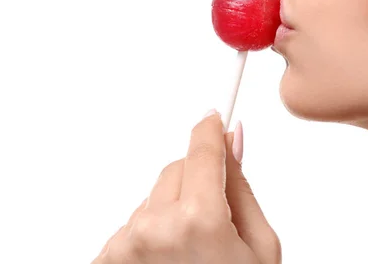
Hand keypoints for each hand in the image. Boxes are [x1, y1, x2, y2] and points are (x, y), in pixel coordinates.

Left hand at [92, 110, 280, 263]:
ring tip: (188, 254)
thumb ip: (241, 189)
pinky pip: (133, 223)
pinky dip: (148, 233)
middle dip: (194, 182)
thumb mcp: (259, 248)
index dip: (209, 131)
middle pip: (174, 170)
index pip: (201, 152)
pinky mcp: (107, 257)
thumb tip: (233, 141)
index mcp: (198, 221)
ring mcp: (125, 244)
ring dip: (169, 212)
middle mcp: (153, 227)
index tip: (213, 118)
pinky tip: (166, 262)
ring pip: (152, 198)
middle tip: (212, 220)